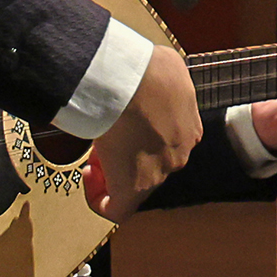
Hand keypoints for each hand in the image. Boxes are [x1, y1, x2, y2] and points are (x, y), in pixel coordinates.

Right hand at [89, 44, 202, 220]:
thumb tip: (155, 69)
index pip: (164, 143)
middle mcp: (179, 153)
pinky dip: (100, 200)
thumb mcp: (166, 67)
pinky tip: (88, 180)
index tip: (121, 127)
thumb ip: (164, 76)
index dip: (139, 138)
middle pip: (150, 164)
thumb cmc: (146, 71)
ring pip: (134, 184)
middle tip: (102, 143)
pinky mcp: (136, 187)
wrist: (132, 85)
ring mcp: (159, 172)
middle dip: (124, 156)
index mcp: (188, 128)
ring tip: (93, 158)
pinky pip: (117, 209)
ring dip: (111, 174)